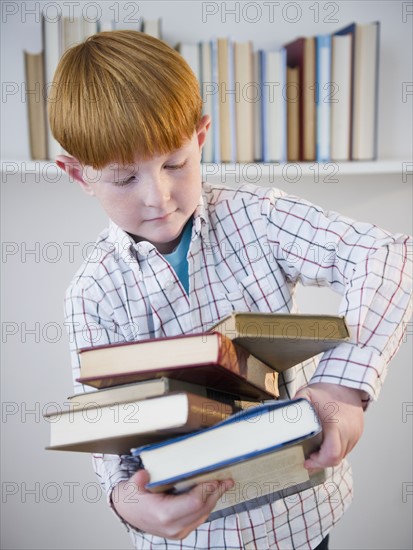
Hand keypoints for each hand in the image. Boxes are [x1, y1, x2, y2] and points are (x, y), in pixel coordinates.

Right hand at [112, 469, 233, 539]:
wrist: (127, 512)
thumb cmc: (131, 497)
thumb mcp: (130, 486)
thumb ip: (138, 480)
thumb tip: (144, 474)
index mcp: (163, 515)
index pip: (194, 503)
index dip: (206, 490)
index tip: (215, 478)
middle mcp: (173, 527)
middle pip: (203, 509)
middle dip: (216, 493)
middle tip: (227, 480)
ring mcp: (178, 531)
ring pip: (203, 514)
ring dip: (214, 499)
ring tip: (224, 484)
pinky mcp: (181, 531)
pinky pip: (199, 517)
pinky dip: (207, 505)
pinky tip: (212, 493)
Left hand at [294, 382, 364, 468]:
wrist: (347, 384)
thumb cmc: (327, 389)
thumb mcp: (306, 395)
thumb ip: (295, 407)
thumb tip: (279, 417)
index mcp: (335, 424)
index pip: (332, 453)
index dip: (319, 462)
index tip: (308, 461)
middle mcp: (348, 432)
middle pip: (336, 459)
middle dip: (321, 462)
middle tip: (309, 459)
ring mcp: (355, 434)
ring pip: (342, 455)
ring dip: (329, 457)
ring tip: (316, 452)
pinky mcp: (358, 433)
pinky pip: (347, 448)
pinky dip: (336, 450)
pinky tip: (326, 444)